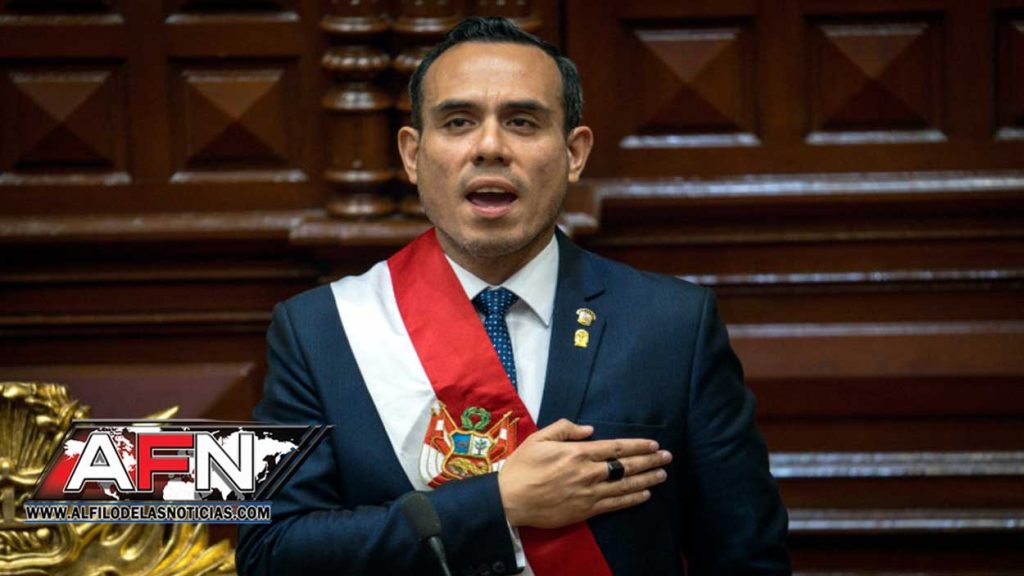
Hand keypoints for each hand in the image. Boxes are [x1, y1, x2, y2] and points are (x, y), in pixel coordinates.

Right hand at [497, 419, 671, 528]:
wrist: (510, 500)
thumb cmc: (522, 467)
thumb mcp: (539, 439)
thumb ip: (565, 429)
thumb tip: (589, 430)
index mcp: (577, 452)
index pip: (615, 447)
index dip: (637, 445)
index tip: (653, 444)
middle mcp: (587, 472)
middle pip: (625, 466)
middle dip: (649, 461)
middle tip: (667, 457)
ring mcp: (588, 493)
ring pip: (624, 486)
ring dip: (646, 479)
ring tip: (662, 474)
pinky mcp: (585, 511)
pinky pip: (615, 505)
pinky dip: (632, 499)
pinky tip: (645, 495)